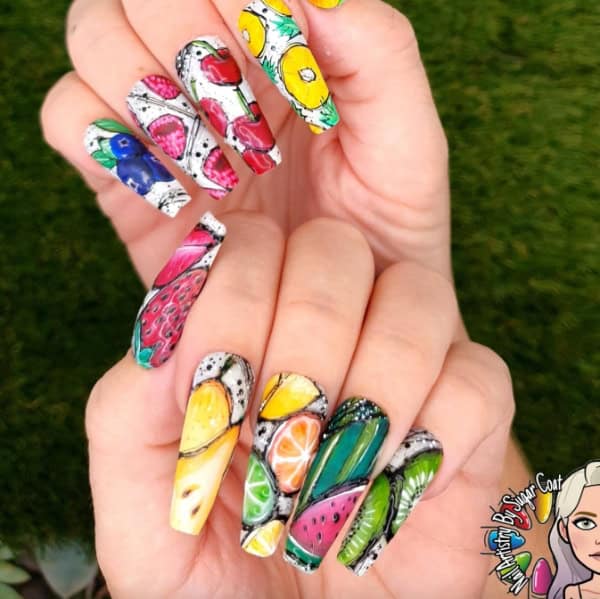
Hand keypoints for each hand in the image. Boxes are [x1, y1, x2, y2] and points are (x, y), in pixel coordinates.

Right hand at [41, 0, 448, 285]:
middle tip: (245, 121)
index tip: (282, 67)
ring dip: (145, 89)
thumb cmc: (384, 223)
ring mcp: (164, 118)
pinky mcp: (127, 173)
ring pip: (94, 36)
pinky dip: (102, 136)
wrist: (345, 307)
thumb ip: (376, 50)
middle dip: (189, 45)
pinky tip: (170, 187)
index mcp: (278, 41)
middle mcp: (212, 67)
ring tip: (217, 161)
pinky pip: (68, 116)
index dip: (234, 1)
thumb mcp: (408, 137)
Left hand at [85, 214, 512, 597]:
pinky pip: (477, 377)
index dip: (229, 306)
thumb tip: (175, 339)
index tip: (216, 401)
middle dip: (300, 353)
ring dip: (369, 394)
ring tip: (332, 482)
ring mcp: (406, 354)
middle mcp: (331, 319)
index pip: (248, 243)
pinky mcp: (471, 407)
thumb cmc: (221, 568)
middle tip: (276, 447)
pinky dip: (434, 436)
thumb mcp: (142, 500)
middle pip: (335, 251)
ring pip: (416, 297)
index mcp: (250, 320)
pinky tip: (394, 490)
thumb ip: (130, 411)